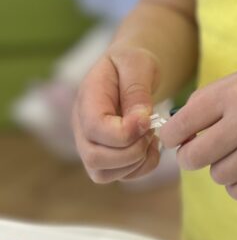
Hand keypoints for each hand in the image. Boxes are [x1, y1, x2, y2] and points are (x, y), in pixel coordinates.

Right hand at [72, 48, 160, 182]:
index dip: (123, 133)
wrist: (132, 68)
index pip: (94, 128)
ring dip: (136, 162)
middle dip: (131, 151)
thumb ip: (137, 91)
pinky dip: (141, 168)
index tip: (148, 120)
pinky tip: (151, 146)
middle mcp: (82, 126)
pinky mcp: (107, 156)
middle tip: (151, 130)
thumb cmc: (134, 62)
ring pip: (103, 174)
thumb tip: (140, 122)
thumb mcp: (139, 64)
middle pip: (94, 158)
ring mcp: (91, 144)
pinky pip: (120, 177)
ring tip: (151, 137)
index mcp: (87, 99)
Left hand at [158, 65, 236, 201]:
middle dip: (193, 155)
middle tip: (205, 149)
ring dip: (223, 167)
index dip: (173, 135)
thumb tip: (175, 131)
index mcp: (235, 93)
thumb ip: (209, 100)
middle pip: (193, 158)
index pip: (180, 126)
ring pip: (217, 176)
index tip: (179, 138)